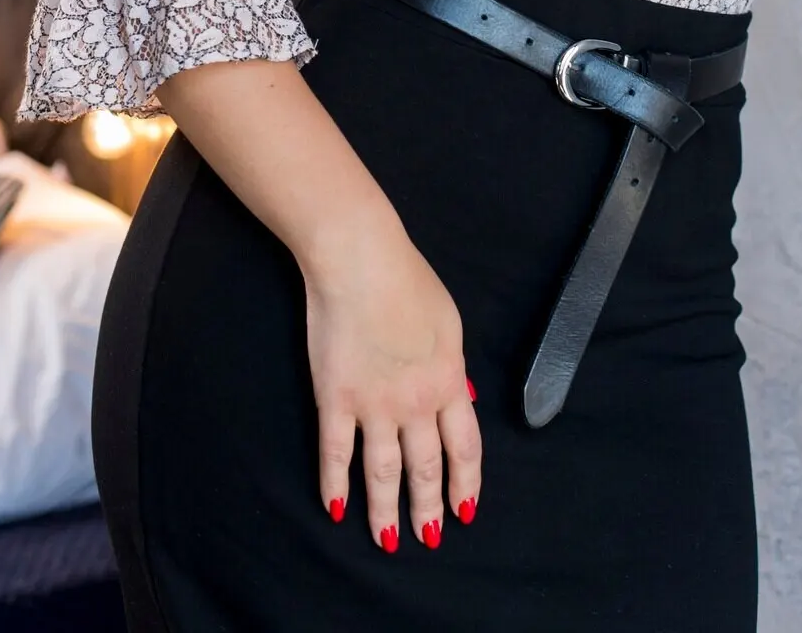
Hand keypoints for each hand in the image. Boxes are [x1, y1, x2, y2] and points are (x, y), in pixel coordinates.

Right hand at [303, 208, 481, 552]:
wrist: (360, 259)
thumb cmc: (408, 279)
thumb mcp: (449, 322)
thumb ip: (453, 366)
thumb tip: (461, 398)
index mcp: (448, 379)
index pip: (464, 446)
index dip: (466, 482)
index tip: (466, 509)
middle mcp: (415, 401)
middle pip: (425, 467)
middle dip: (429, 507)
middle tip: (429, 539)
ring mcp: (373, 404)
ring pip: (383, 472)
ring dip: (386, 511)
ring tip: (387, 541)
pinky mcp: (334, 399)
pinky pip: (335, 453)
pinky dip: (335, 485)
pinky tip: (336, 509)